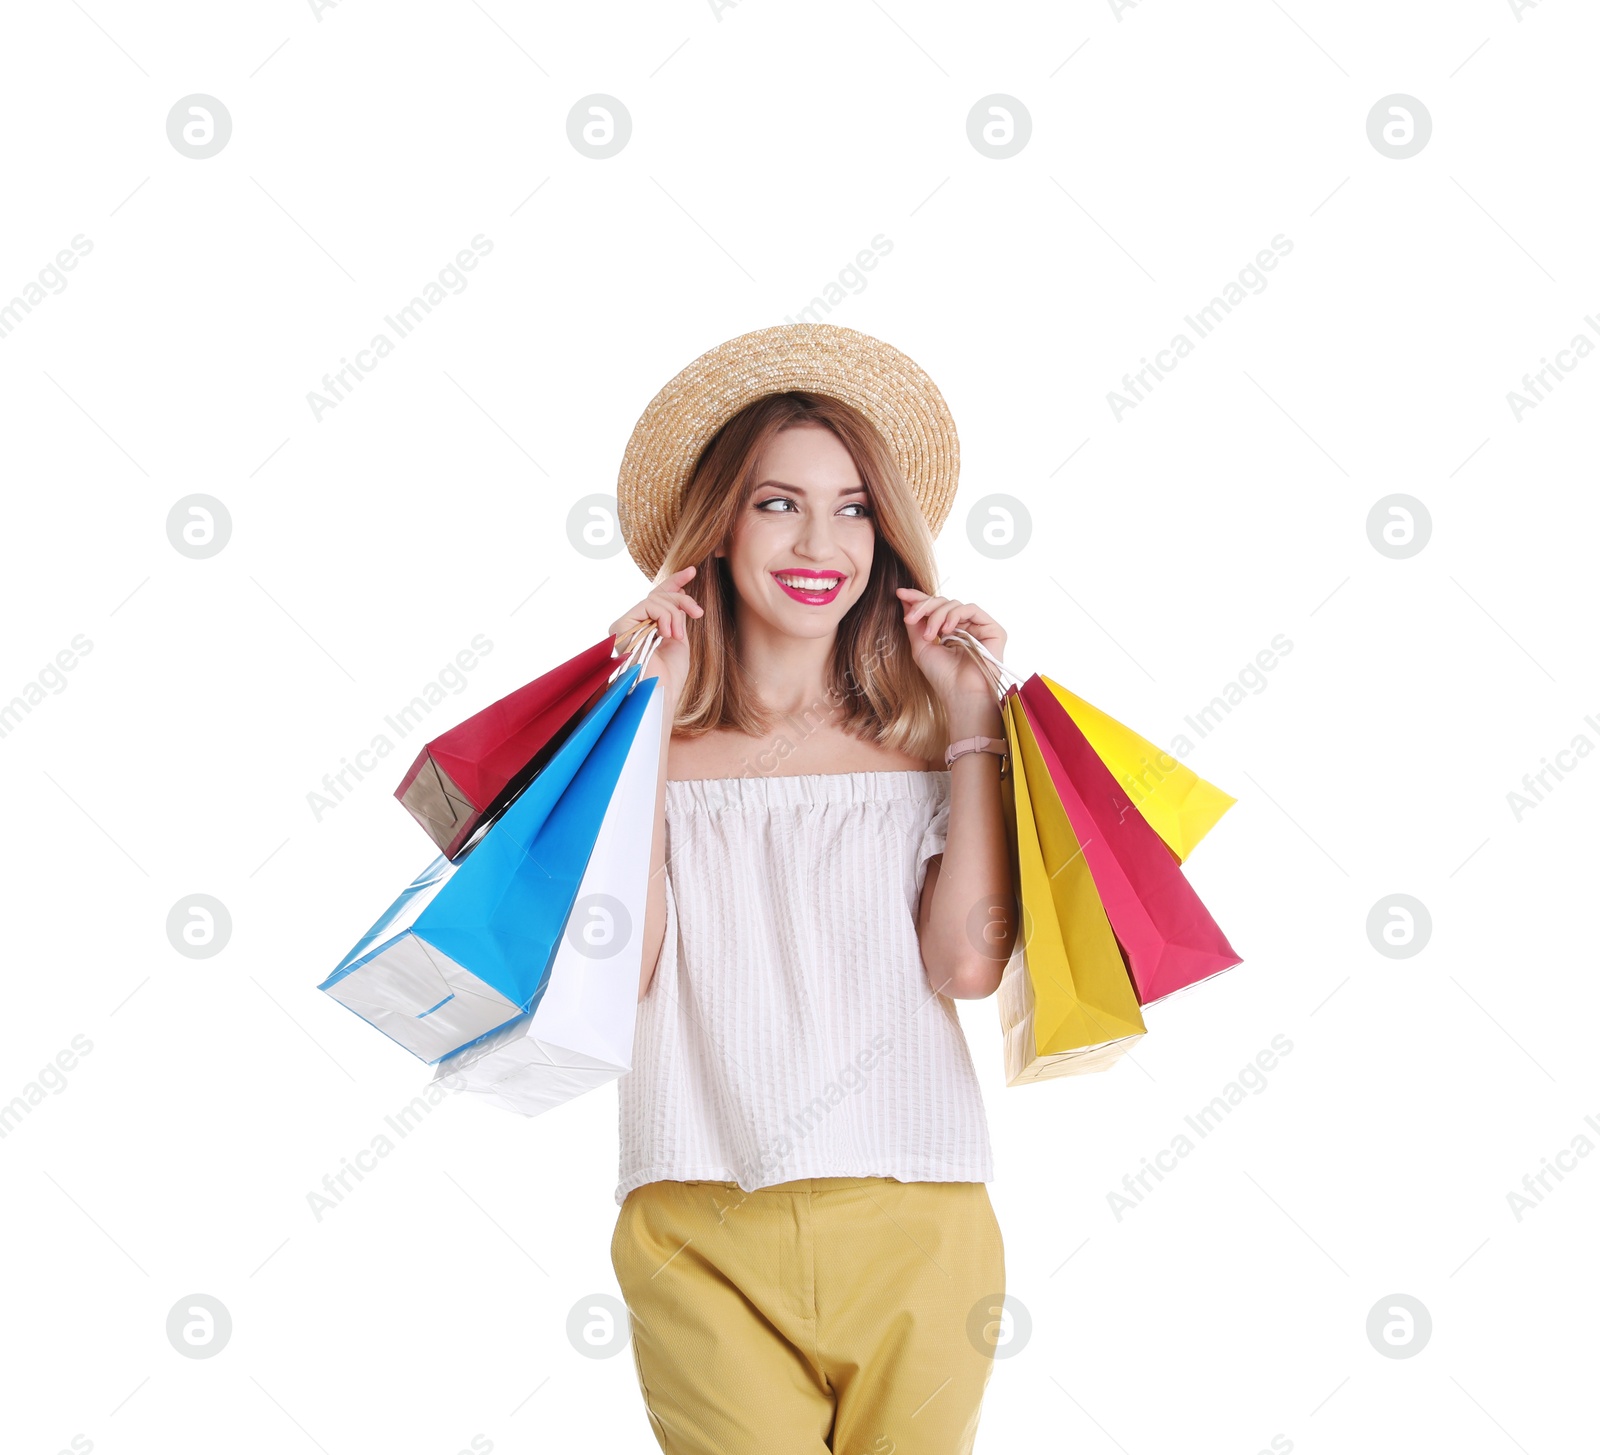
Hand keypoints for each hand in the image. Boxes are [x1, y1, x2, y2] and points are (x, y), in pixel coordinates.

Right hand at [610, 566, 703, 703]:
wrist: (662, 692)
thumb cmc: (671, 675)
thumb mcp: (678, 637)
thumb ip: (675, 615)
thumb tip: (679, 591)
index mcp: (645, 628)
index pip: (658, 597)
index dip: (675, 581)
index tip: (692, 570)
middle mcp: (632, 625)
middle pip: (659, 594)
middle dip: (682, 599)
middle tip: (698, 613)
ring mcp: (626, 626)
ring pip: (655, 598)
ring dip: (674, 613)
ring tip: (678, 635)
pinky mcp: (622, 626)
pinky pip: (648, 605)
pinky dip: (664, 616)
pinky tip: (667, 633)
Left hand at [895, 588, 1007, 703]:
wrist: (960, 694)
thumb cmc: (942, 676)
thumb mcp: (921, 646)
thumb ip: (915, 623)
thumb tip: (904, 598)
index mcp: (949, 631)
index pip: (934, 608)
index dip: (918, 599)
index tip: (899, 593)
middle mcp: (964, 627)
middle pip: (943, 603)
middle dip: (924, 607)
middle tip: (910, 618)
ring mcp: (978, 627)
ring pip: (954, 604)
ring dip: (937, 616)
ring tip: (930, 636)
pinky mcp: (992, 629)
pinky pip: (971, 609)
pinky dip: (955, 615)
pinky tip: (947, 629)